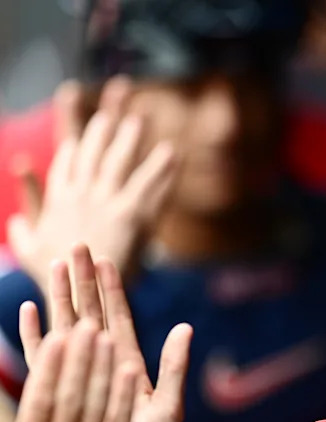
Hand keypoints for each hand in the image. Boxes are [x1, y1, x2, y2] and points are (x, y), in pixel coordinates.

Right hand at [7, 76, 177, 293]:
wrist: (76, 293)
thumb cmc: (53, 272)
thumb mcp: (28, 238)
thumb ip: (28, 201)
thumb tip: (20, 165)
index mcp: (60, 196)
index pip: (68, 153)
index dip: (73, 122)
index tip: (77, 97)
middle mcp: (82, 192)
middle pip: (96, 147)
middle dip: (107, 119)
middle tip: (121, 92)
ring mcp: (106, 201)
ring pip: (121, 160)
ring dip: (134, 136)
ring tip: (144, 116)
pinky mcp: (131, 215)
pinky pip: (151, 186)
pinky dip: (162, 168)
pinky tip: (173, 152)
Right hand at [20, 244, 192, 421]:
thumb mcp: (169, 408)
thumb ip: (174, 367)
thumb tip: (186, 327)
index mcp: (130, 364)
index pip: (119, 317)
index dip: (112, 288)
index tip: (105, 258)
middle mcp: (103, 366)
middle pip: (90, 313)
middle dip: (82, 280)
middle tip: (75, 245)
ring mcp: (80, 378)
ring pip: (66, 329)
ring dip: (59, 298)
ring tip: (52, 265)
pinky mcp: (62, 394)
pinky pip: (43, 359)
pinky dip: (35, 335)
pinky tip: (30, 312)